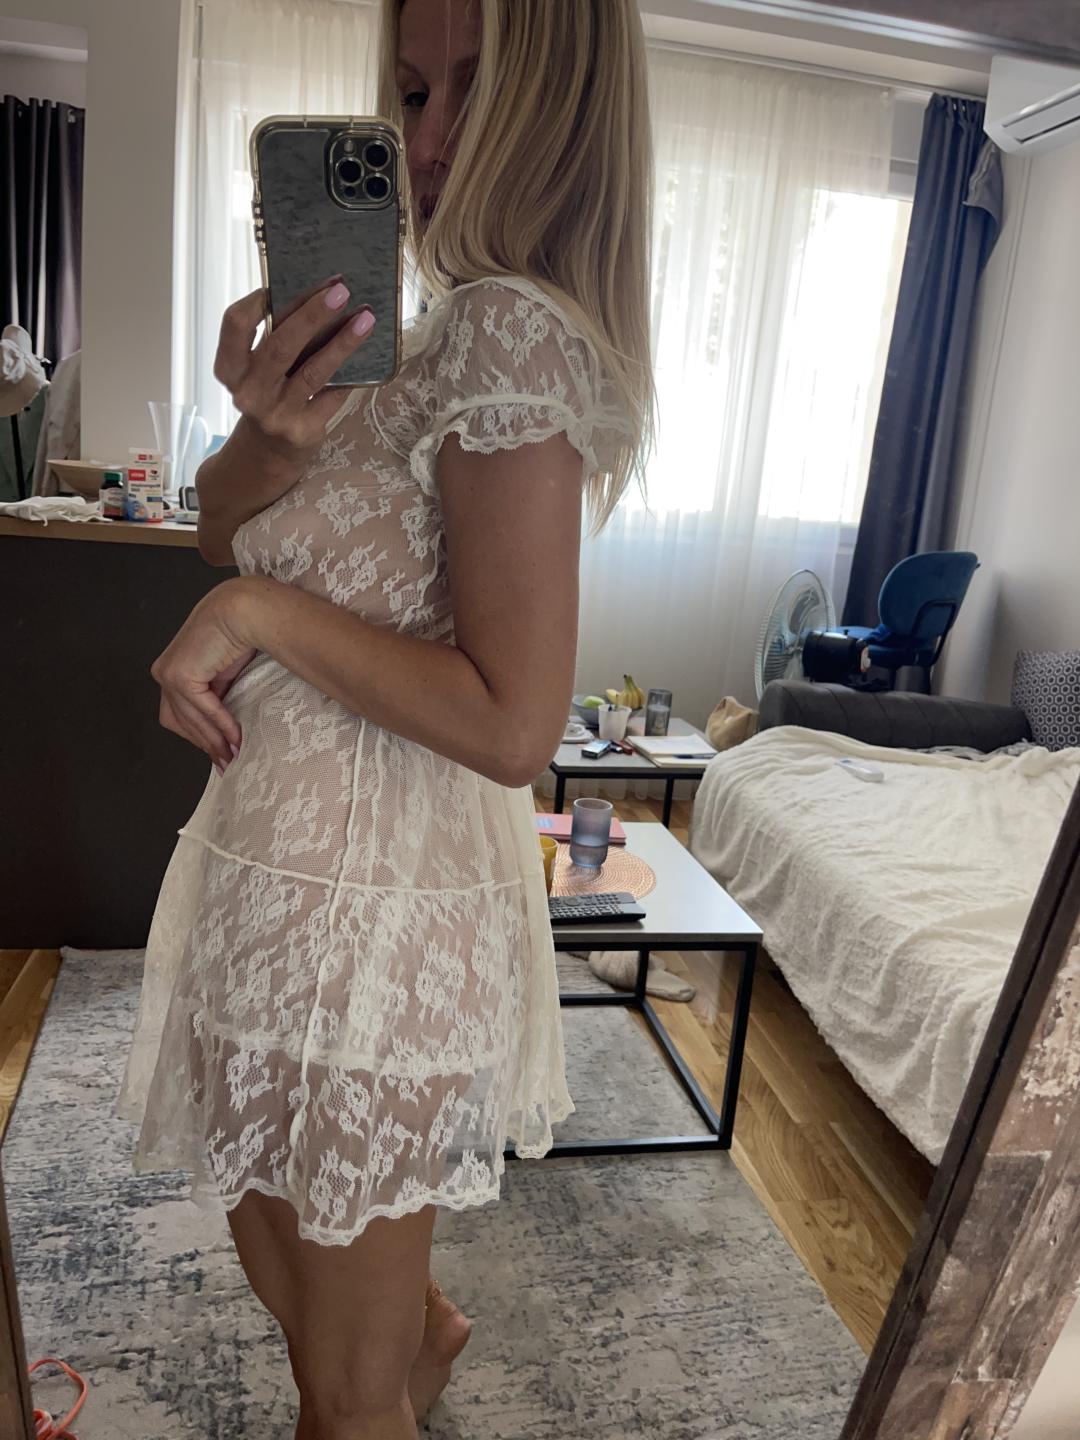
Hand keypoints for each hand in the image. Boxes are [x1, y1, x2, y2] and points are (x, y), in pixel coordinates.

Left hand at [151, 580, 256, 773]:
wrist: (244, 610)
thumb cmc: (241, 634)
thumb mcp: (225, 675)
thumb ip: (219, 698)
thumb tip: (227, 732)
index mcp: (173, 670)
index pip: (180, 714)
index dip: (199, 737)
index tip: (220, 754)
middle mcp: (164, 672)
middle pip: (180, 722)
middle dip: (205, 744)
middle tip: (227, 763)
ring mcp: (168, 674)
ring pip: (190, 720)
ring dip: (214, 740)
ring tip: (234, 755)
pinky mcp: (180, 676)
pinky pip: (203, 709)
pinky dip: (221, 725)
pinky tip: (236, 736)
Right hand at [213, 278, 375, 471]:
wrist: (269, 452)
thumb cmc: (267, 394)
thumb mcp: (256, 368)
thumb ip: (273, 337)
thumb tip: (315, 294)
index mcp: (230, 369)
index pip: (235, 324)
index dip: (256, 301)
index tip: (282, 284)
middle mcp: (249, 392)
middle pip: (281, 345)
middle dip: (312, 315)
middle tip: (340, 290)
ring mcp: (276, 414)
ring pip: (313, 371)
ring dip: (342, 342)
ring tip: (365, 318)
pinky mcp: (303, 430)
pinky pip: (332, 395)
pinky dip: (350, 374)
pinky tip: (368, 356)